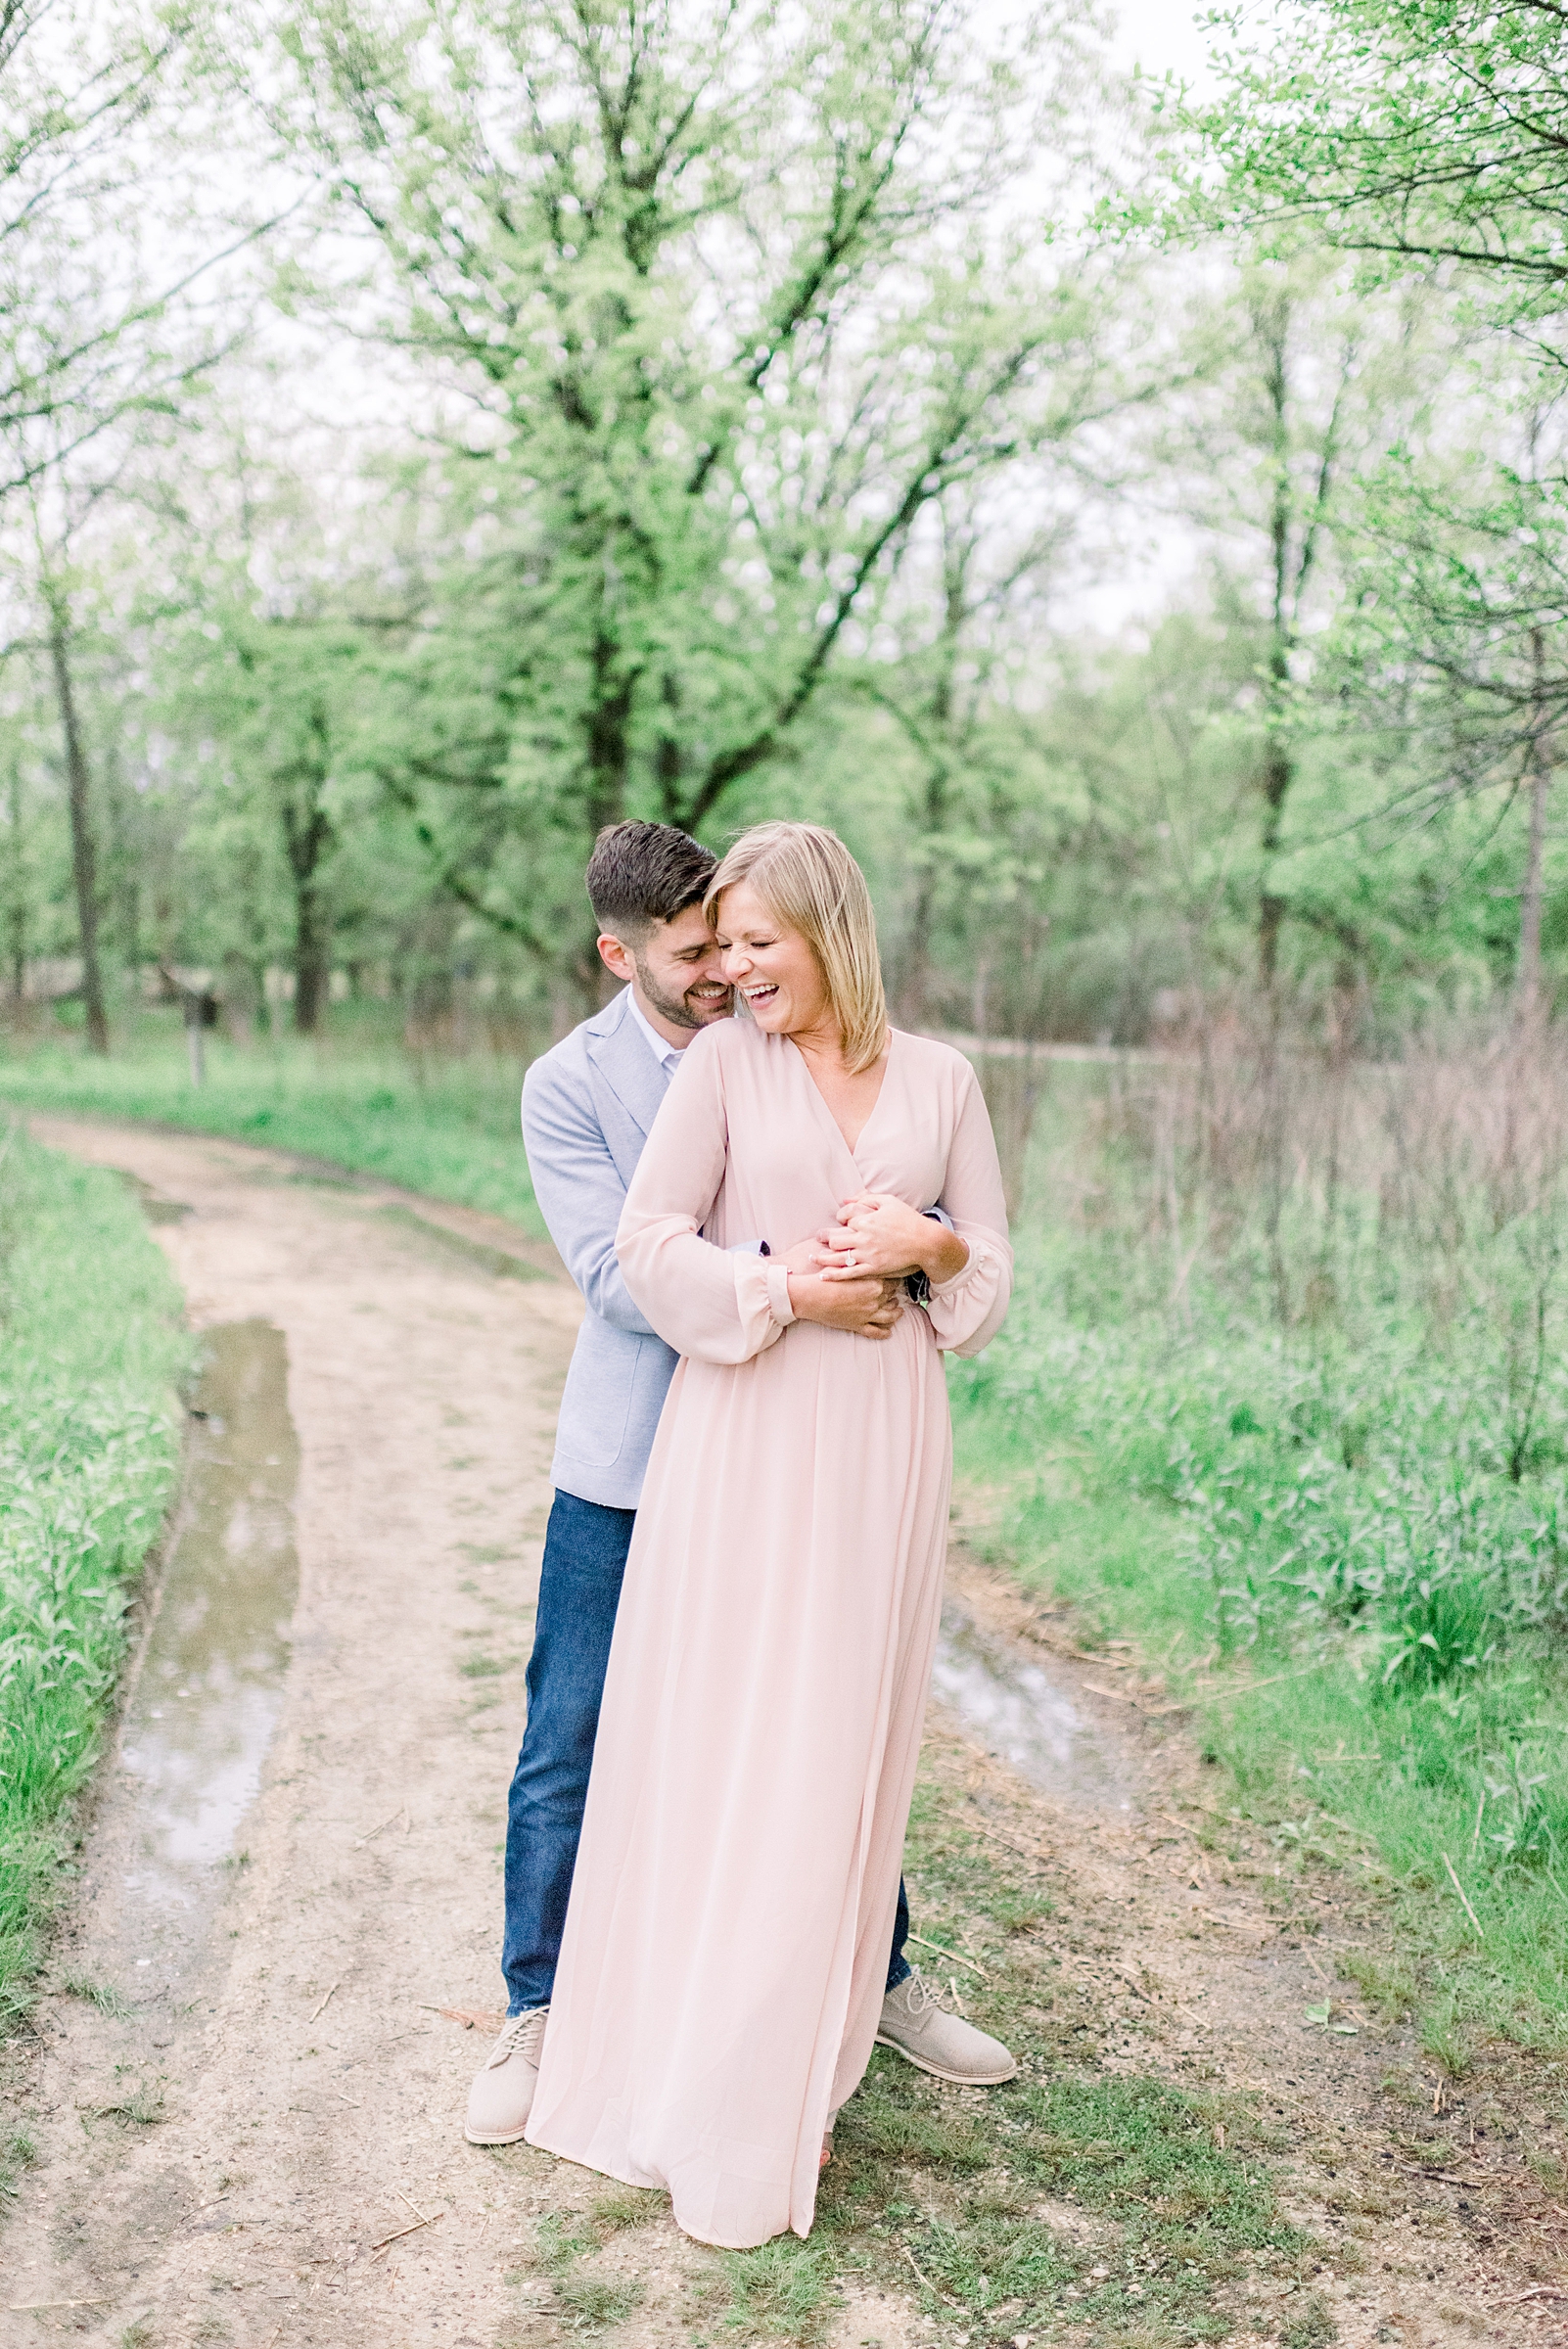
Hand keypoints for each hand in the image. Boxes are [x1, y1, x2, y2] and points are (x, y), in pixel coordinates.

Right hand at [785, 1267, 903, 1339]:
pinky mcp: (858, 1326)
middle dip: (894, 1294)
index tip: (895, 1277)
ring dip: (895, 1313)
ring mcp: (867, 1314)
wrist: (809, 1296)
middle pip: (892, 1296)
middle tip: (897, 1292)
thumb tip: (859, 1247)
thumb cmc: (824, 1278)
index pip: (892, 1280)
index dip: (894, 1278)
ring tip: (898, 1310)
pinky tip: (889, 1332)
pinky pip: (875, 1332)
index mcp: (873, 1283)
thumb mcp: (842, 1263)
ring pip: (889, 1316)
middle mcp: (874, 1299)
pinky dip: (884, 1333)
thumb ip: (855, 1258)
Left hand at [819, 1193, 967, 1285]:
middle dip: (824, 1237)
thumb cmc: (908, 1220)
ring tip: (813, 1258)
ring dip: (822, 1257)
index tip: (840, 1221)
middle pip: (835, 1238)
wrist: (925, 1242)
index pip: (844, 1218)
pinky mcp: (873, 1268)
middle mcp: (864, 1237)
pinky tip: (823, 1276)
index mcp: (867, 1219)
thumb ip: (866, 1198)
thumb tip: (846, 1199)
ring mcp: (868, 1254)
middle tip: (818, 1238)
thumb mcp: (889, 1201)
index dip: (840, 1218)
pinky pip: (849, 1273)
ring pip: (838, 1257)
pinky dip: (834, 1275)